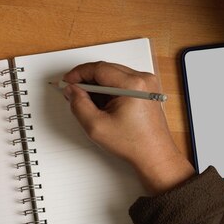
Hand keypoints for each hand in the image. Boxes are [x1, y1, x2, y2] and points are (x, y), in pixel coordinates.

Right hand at [63, 62, 194, 193]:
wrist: (155, 155)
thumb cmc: (134, 144)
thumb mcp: (97, 126)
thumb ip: (79, 105)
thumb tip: (72, 90)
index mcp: (133, 85)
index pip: (99, 68)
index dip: (79, 73)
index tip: (68, 81)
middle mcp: (143, 80)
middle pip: (107, 69)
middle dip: (88, 79)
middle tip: (74, 92)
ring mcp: (147, 84)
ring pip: (114, 75)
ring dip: (98, 85)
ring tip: (89, 102)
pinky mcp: (147, 90)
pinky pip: (123, 82)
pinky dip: (109, 89)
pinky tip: (103, 104)